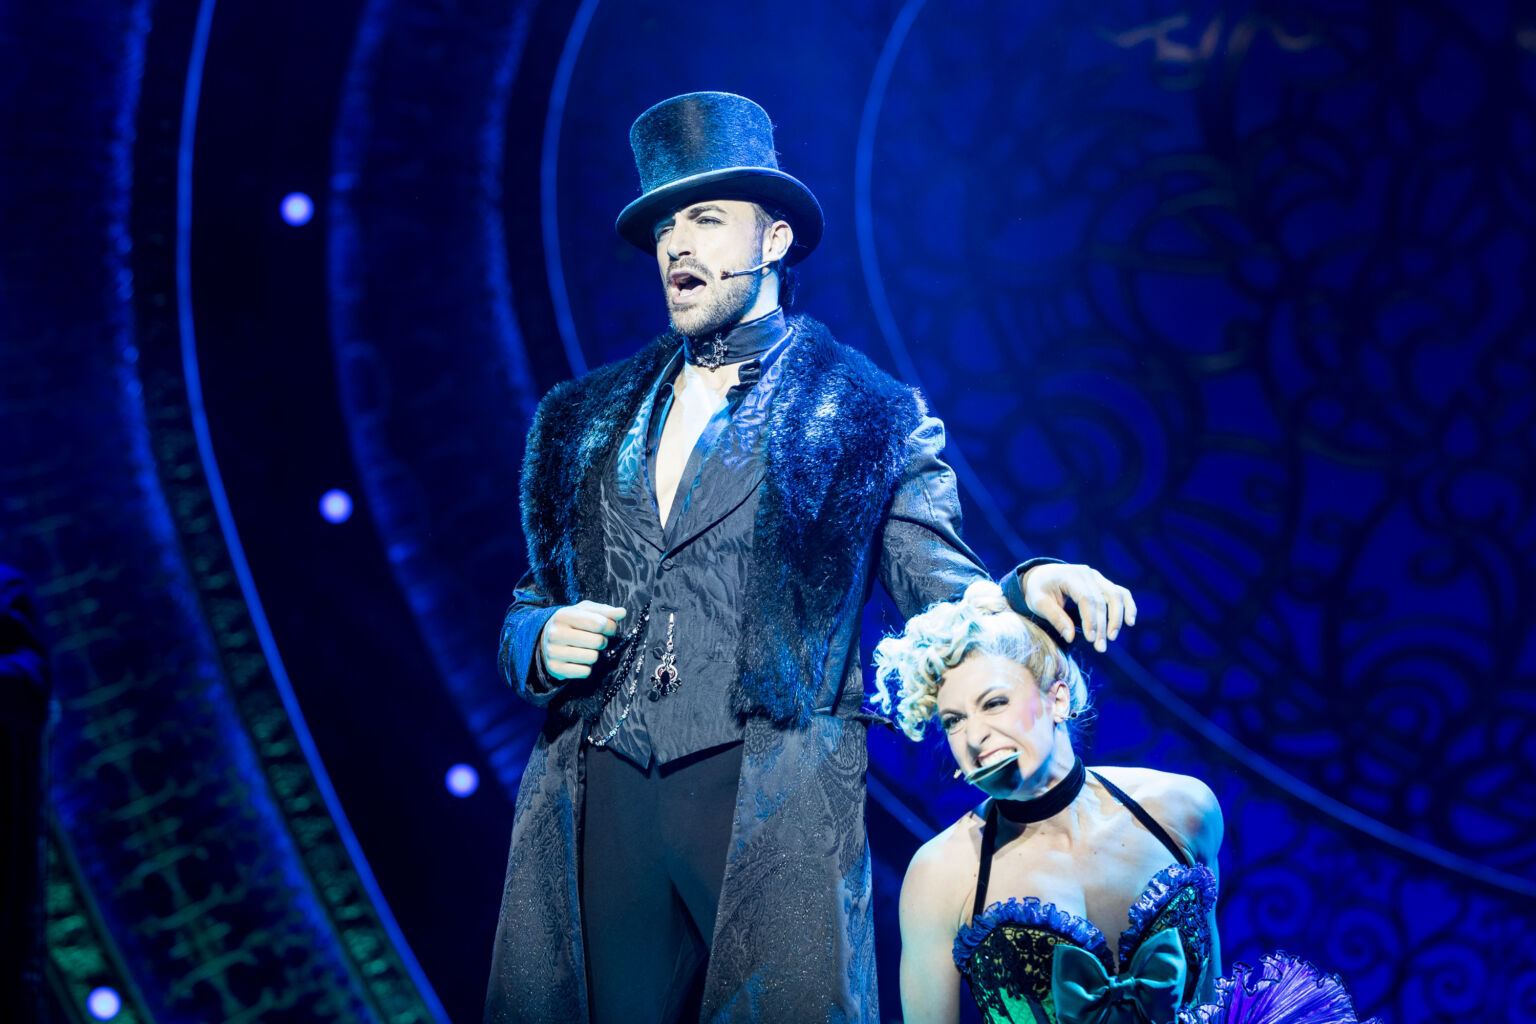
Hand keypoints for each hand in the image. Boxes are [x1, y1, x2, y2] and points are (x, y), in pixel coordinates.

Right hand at [540, 601, 626, 680]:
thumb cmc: (572, 622)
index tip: (609, 629)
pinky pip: (585, 672)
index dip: (610, 627)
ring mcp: (554, 652)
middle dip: (602, 641)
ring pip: (592, 658)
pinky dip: (587, 667)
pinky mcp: (555, 668)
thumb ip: (605, 611)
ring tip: (586, 649)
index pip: (598, 623)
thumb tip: (622, 612)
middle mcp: (556, 634)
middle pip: (598, 641)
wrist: (545, 638)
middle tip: (596, 639)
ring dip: (595, 654)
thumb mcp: (586, 611)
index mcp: (564, 615)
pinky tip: (579, 660)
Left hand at [1021, 563, 1135, 652]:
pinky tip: (1130, 622)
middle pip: (1102, 600)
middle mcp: (1087, 573)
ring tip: (1111, 638)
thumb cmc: (1038, 590)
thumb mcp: (1038, 603)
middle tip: (1100, 647)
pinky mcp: (1103, 584)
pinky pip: (1121, 593)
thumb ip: (1055, 618)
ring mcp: (1097, 577)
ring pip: (1116, 596)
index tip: (1090, 639)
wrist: (1042, 575)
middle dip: (1103, 625)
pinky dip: (1128, 606)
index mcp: (1070, 575)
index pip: (1086, 598)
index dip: (1091, 620)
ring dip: (1117, 618)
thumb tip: (1070, 637)